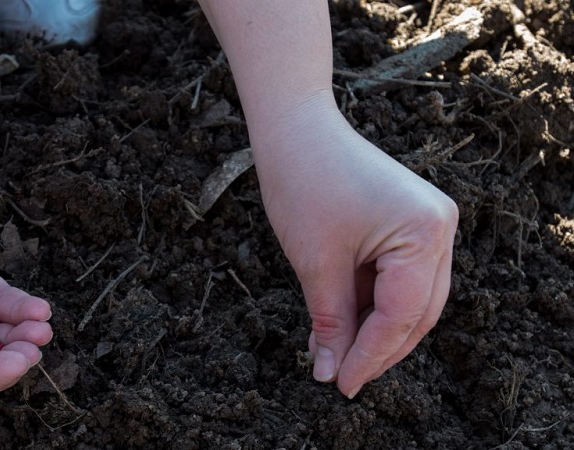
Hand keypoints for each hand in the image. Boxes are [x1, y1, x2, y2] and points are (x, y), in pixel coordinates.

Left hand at [252, 91, 457, 397]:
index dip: (370, 356)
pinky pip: (398, 277)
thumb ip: (330, 322)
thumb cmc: (303, 183)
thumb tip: (329, 373)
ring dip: (374, 328)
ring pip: (410, 298)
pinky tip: (342, 322)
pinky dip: (371, 302)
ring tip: (335, 353)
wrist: (296, 130)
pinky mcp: (412, 222)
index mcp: (425, 231)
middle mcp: (440, 227)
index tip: (341, 385)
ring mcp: (430, 223)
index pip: (402, 314)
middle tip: (340, 376)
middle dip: (378, 348)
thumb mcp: (316, 263)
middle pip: (417, 311)